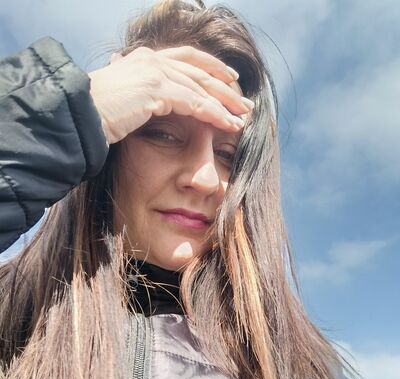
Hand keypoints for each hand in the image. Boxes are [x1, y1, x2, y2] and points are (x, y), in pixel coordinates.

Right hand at [88, 45, 253, 143]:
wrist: (77, 117)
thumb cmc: (95, 116)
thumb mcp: (123, 102)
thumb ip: (142, 98)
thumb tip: (149, 106)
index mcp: (144, 60)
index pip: (186, 59)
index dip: (211, 68)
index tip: (230, 79)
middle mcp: (152, 60)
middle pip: (199, 71)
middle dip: (225, 87)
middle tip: (245, 103)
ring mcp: (154, 72)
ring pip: (201, 87)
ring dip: (226, 104)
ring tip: (243, 118)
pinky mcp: (156, 89)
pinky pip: (195, 102)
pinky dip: (215, 114)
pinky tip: (229, 124)